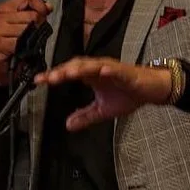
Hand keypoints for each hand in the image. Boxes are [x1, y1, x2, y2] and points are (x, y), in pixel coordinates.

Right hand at [0, 0, 51, 85]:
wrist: (0, 68)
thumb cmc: (11, 47)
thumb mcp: (24, 25)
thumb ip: (35, 12)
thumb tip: (48, 6)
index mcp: (4, 8)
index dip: (40, 5)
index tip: (42, 15)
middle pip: (31, 15)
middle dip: (38, 26)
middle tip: (34, 35)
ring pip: (27, 28)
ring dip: (31, 39)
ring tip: (26, 43)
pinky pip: (20, 42)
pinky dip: (24, 48)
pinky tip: (21, 50)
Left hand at [33, 57, 172, 131]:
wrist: (151, 90)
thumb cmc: (128, 94)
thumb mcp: (102, 110)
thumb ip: (85, 116)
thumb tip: (68, 124)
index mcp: (91, 76)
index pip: (69, 73)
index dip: (54, 75)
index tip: (39, 81)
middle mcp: (99, 69)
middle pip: (77, 66)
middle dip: (63, 71)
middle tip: (49, 78)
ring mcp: (112, 69)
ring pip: (92, 65)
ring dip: (80, 68)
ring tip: (68, 73)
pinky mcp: (126, 73)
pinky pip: (115, 70)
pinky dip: (108, 70)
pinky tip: (102, 72)